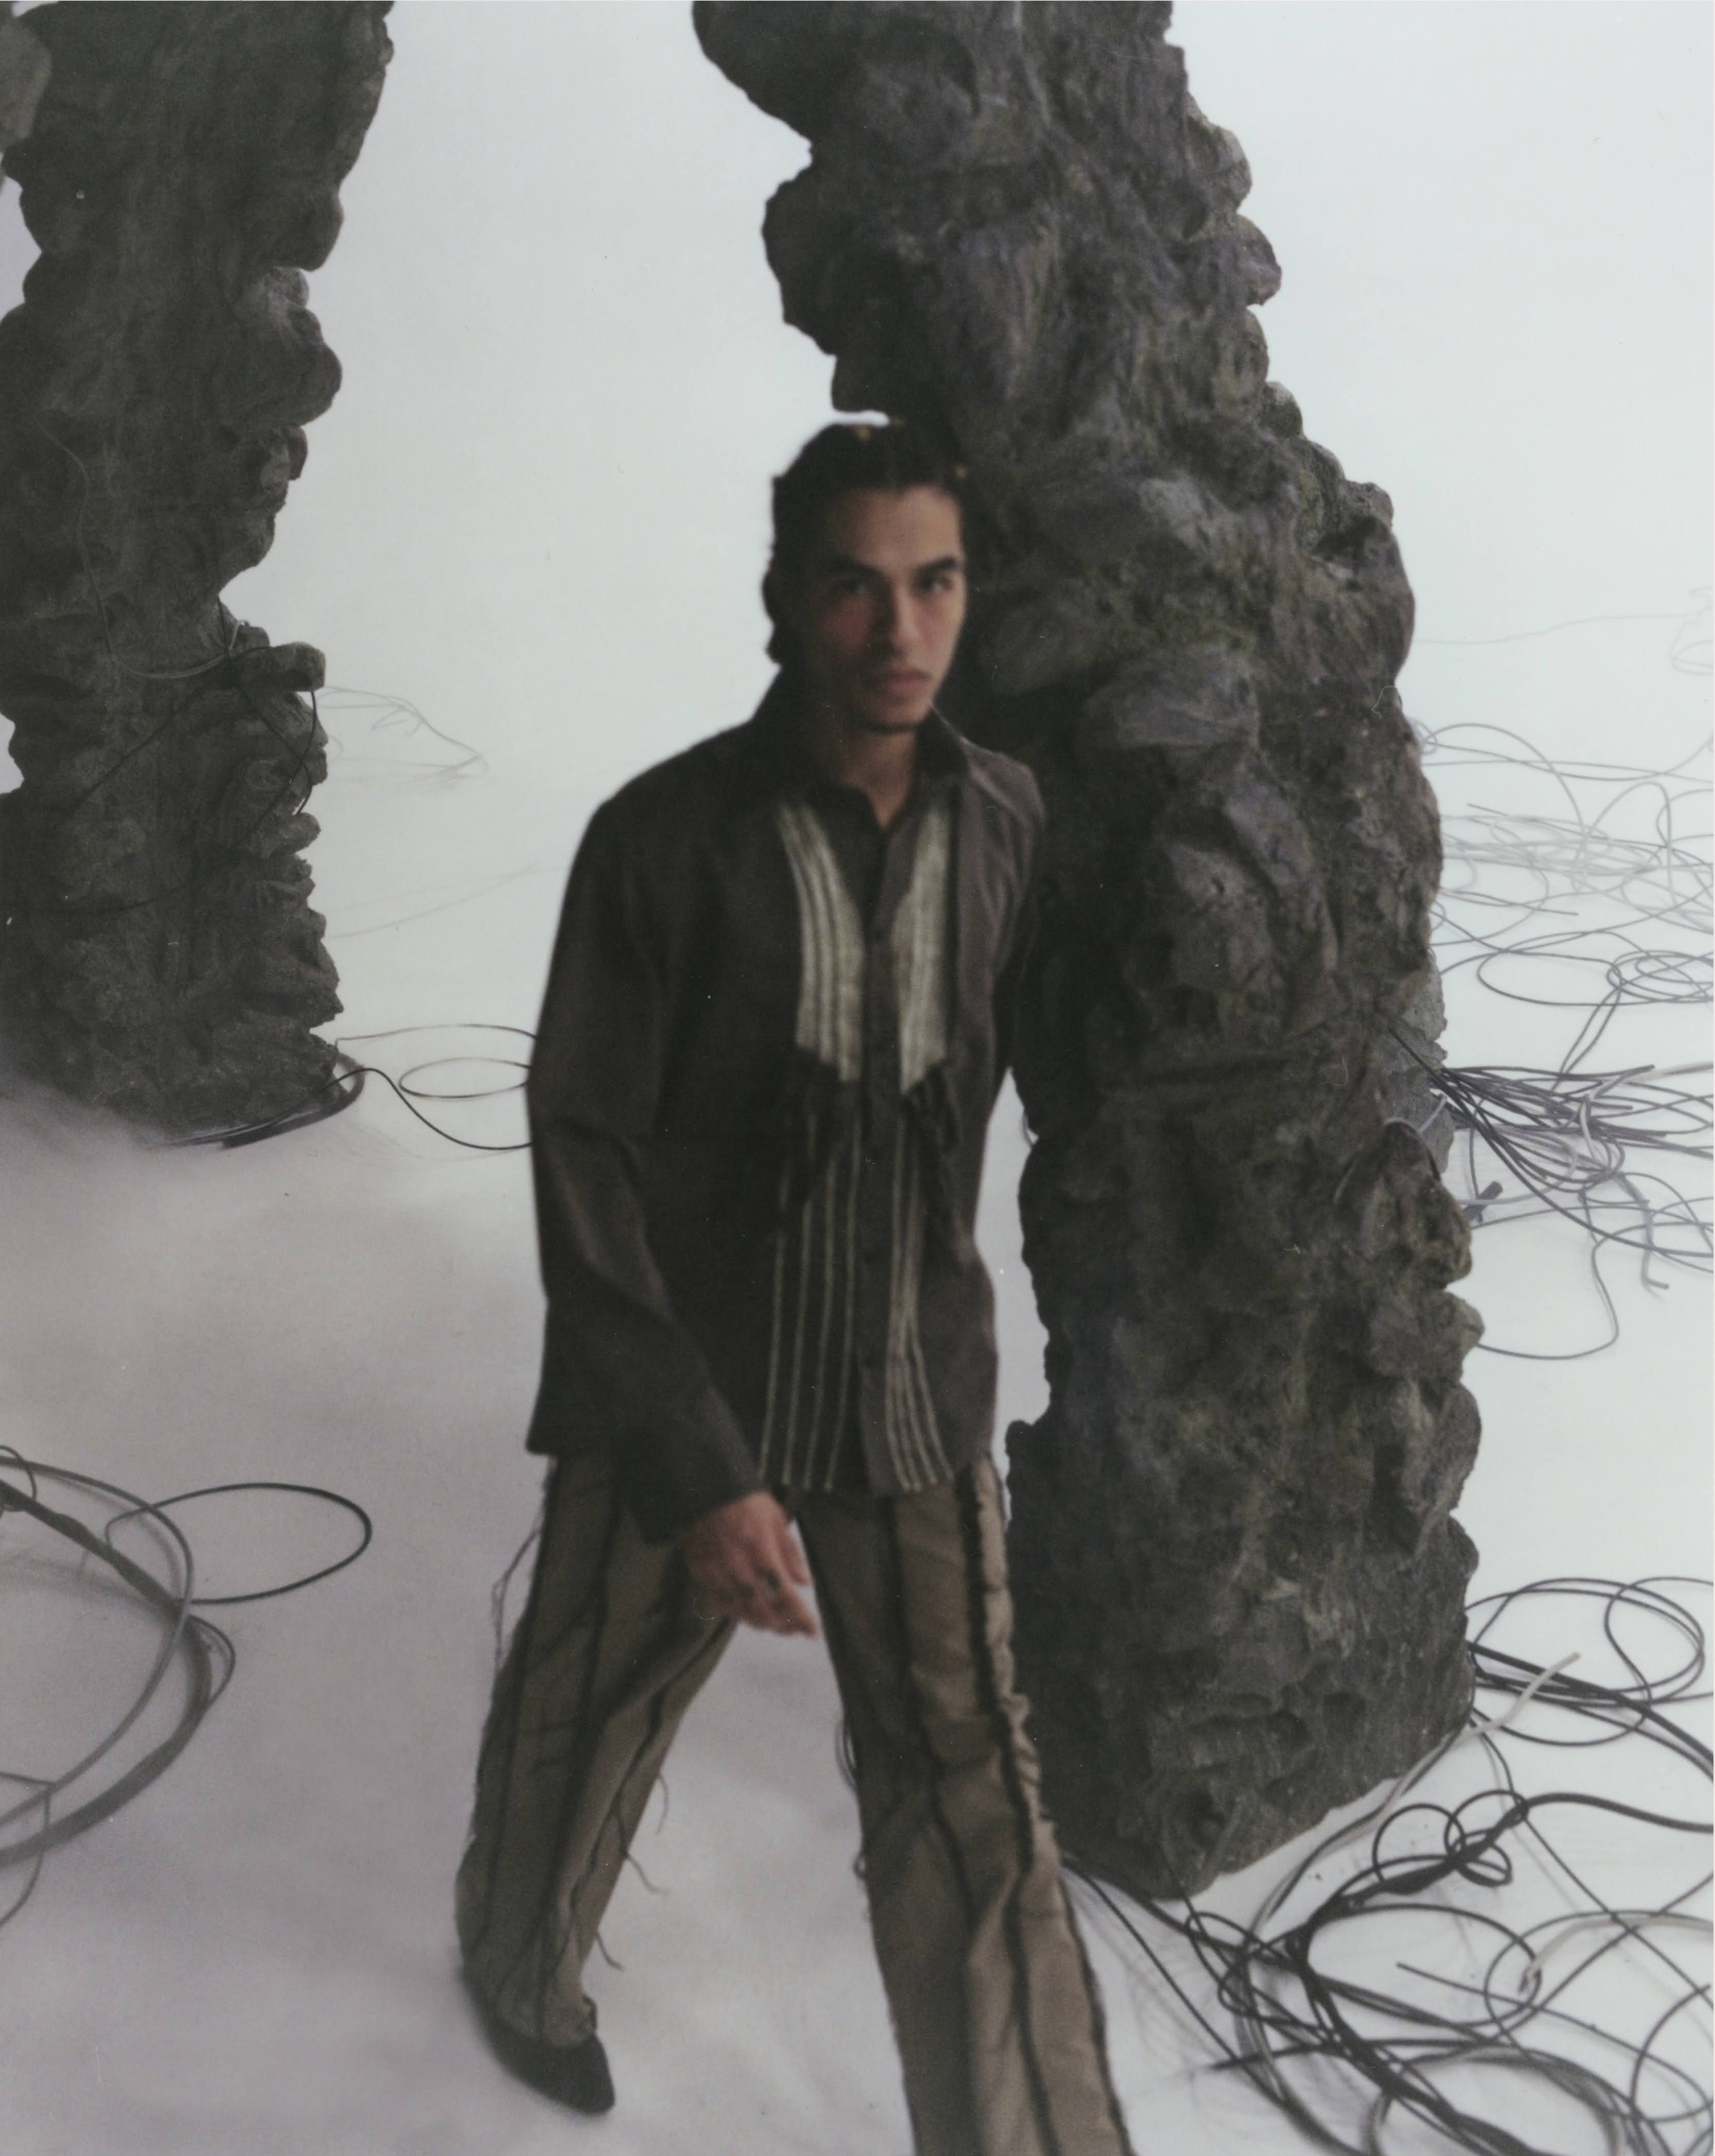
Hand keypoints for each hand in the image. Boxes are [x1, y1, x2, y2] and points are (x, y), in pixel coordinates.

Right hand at [680, 1492, 817, 1637]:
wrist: (706, 1491)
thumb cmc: (746, 1503)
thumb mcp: (777, 1520)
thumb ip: (791, 1554)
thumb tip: (806, 1582)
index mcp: (762, 1553)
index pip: (785, 1595)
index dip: (801, 1618)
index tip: (812, 1631)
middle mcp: (739, 1569)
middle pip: (763, 1611)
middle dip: (783, 1625)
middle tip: (795, 1629)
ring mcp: (717, 1574)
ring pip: (740, 1612)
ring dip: (761, 1623)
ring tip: (775, 1625)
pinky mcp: (701, 1575)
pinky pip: (719, 1604)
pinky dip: (735, 1613)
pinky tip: (746, 1613)